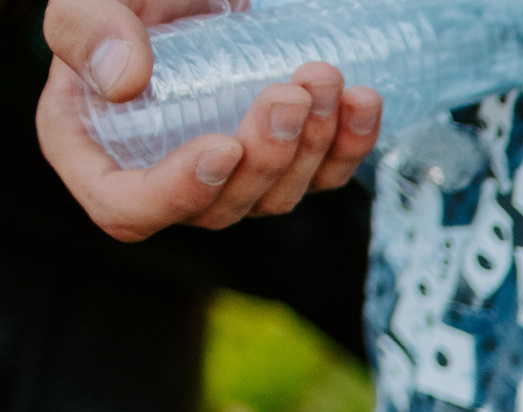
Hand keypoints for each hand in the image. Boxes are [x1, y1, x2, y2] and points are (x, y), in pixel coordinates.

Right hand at [38, 0, 382, 240]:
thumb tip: (123, 82)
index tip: (224, 146)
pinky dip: (349, 143)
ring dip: (313, 145)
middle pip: (222, 206)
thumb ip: (87, 30)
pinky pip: (320, 174)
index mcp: (96, 155)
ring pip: (277, 195)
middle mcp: (164, 179)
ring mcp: (228, 178)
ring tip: (325, 79)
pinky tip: (362, 102)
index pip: (128, 208)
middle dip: (268, 155)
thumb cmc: (126, 1)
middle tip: (292, 92)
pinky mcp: (279, 164)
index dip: (179, 192)